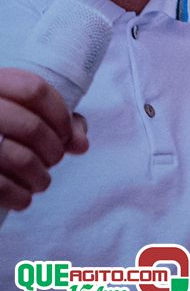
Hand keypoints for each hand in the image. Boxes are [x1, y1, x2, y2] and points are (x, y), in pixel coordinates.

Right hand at [0, 68, 87, 211]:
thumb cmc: (3, 129)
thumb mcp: (25, 113)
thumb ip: (58, 121)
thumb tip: (81, 144)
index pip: (35, 89)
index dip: (60, 114)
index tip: (66, 134)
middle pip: (31, 127)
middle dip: (52, 150)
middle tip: (54, 161)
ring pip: (17, 158)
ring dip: (39, 177)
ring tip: (41, 182)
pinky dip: (18, 197)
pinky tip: (23, 200)